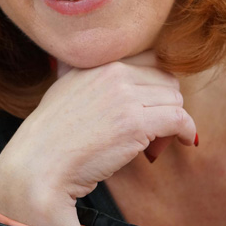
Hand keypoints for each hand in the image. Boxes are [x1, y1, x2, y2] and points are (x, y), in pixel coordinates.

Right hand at [0, 51, 196, 225]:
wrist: (38, 165)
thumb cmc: (51, 135)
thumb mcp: (66, 88)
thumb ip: (88, 73)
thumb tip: (102, 68)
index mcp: (100, 61)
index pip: (150, 59)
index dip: (155, 83)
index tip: (151, 104)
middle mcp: (114, 71)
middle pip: (166, 79)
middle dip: (165, 103)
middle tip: (154, 129)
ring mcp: (125, 95)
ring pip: (174, 98)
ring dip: (173, 120)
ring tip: (156, 142)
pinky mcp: (135, 123)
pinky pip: (179, 118)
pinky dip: (187, 130)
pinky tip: (185, 141)